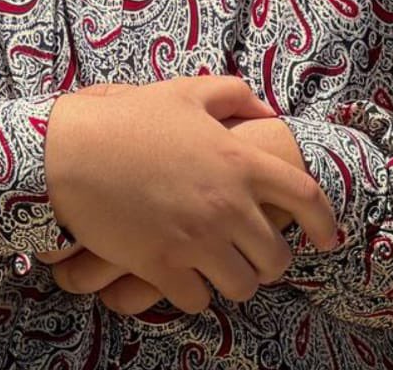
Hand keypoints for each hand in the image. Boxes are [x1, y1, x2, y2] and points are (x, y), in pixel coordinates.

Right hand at [44, 76, 336, 314]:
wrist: (67, 151)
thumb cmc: (127, 118)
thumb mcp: (183, 92)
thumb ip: (233, 95)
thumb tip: (267, 110)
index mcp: (239, 160)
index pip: (305, 198)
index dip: (324, 222)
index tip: (326, 238)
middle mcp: (226, 204)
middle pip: (276, 256)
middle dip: (269, 260)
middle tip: (252, 254)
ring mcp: (195, 239)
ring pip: (243, 286)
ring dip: (234, 280)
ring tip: (219, 268)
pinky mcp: (162, 265)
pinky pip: (198, 300)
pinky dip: (194, 293)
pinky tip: (182, 277)